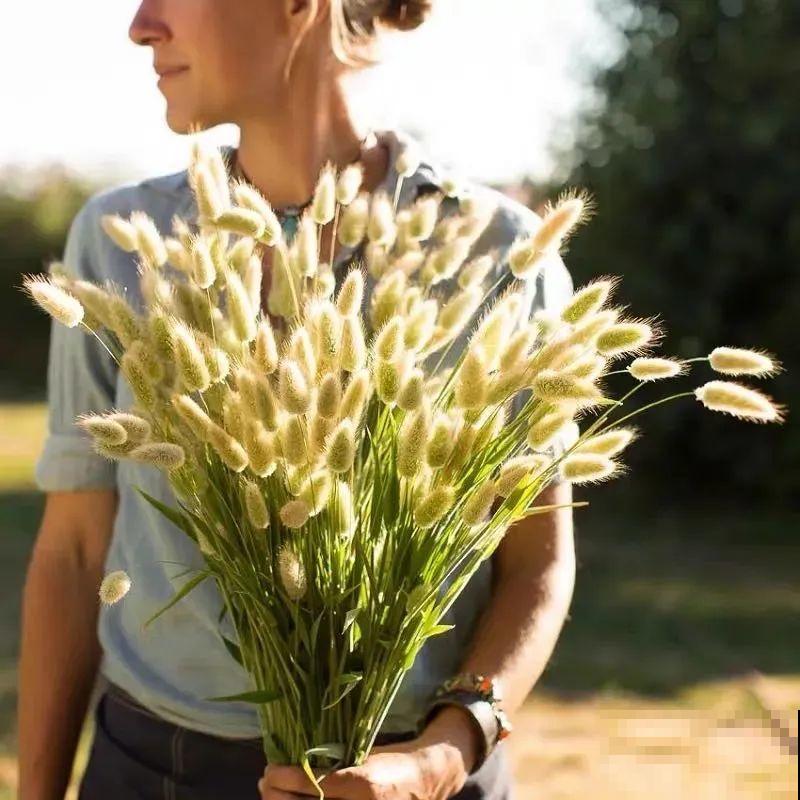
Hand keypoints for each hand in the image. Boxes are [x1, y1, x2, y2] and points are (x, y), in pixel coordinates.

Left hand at [258, 707, 478, 798]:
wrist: (422, 782)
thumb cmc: (390, 762)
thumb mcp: (363, 754)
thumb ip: (333, 761)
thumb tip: (294, 758)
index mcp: (362, 783)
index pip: (314, 784)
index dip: (286, 779)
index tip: (269, 770)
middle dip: (278, 796)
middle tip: (266, 781)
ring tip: (274, 792)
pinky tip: (294, 799)